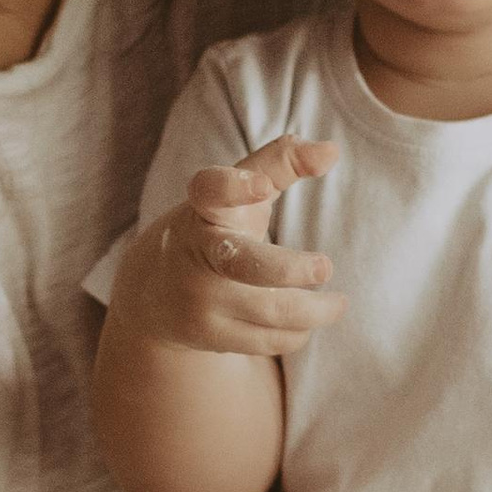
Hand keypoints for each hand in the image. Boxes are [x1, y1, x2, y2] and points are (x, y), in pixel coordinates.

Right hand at [117, 136, 341, 358]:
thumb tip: (332, 151)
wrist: (152, 291)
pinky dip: (297, 332)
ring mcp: (199, 297)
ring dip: (316, 310)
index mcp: (203, 208)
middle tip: (325, 266)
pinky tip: (308, 322)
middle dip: (287, 269)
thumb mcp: (236, 192)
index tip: (262, 187)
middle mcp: (196, 252)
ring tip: (339, 303)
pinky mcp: (207, 334)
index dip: (234, 187)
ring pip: (271, 310)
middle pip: (245, 263)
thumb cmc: (215, 227)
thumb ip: (280, 163)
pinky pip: (268, 340)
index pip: (210, 190)